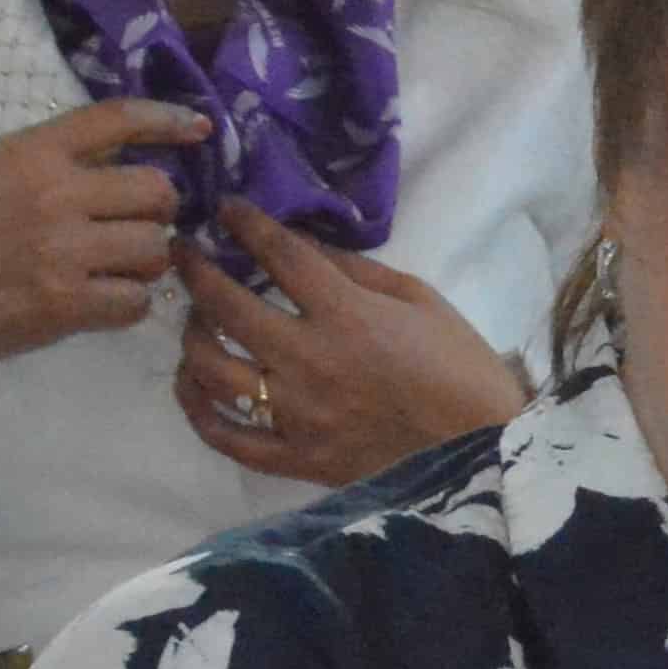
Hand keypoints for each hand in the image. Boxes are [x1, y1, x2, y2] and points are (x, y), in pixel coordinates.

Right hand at [0, 101, 214, 380]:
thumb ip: (53, 163)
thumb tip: (127, 164)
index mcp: (29, 151)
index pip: (118, 118)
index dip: (169, 119)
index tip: (200, 128)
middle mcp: (51, 193)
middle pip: (157, 191)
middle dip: (156, 212)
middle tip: (132, 227)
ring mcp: (59, 251)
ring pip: (156, 249)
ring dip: (145, 263)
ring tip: (111, 269)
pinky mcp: (62, 305)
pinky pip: (137, 301)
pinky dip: (128, 304)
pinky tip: (99, 302)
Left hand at [173, 203, 528, 485]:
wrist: (484, 453)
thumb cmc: (462, 368)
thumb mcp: (423, 300)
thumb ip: (358, 271)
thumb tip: (303, 247)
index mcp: (348, 316)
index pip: (280, 256)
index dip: (248, 224)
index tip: (227, 209)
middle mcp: (310, 361)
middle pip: (227, 307)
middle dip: (196, 271)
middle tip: (184, 254)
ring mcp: (297, 415)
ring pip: (213, 370)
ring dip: (192, 336)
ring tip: (194, 321)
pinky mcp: (296, 458)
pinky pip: (227, 436)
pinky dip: (197, 409)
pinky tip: (192, 384)